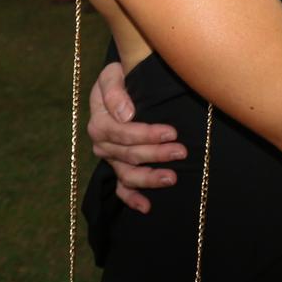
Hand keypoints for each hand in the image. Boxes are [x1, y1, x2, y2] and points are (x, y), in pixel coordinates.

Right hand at [88, 62, 187, 213]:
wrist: (118, 84)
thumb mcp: (111, 74)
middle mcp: (103, 143)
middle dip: (157, 154)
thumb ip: (114, 91)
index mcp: (100, 122)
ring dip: (149, 178)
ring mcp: (110, 158)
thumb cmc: (118, 77)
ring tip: (172, 178)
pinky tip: (146, 207)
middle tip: (181, 152)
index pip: (123, 133)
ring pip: (128, 174)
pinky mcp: (117, 166)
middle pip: (130, 154)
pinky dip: (131, 199)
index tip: (171, 132)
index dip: (147, 134)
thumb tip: (126, 114)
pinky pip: (121, 188)